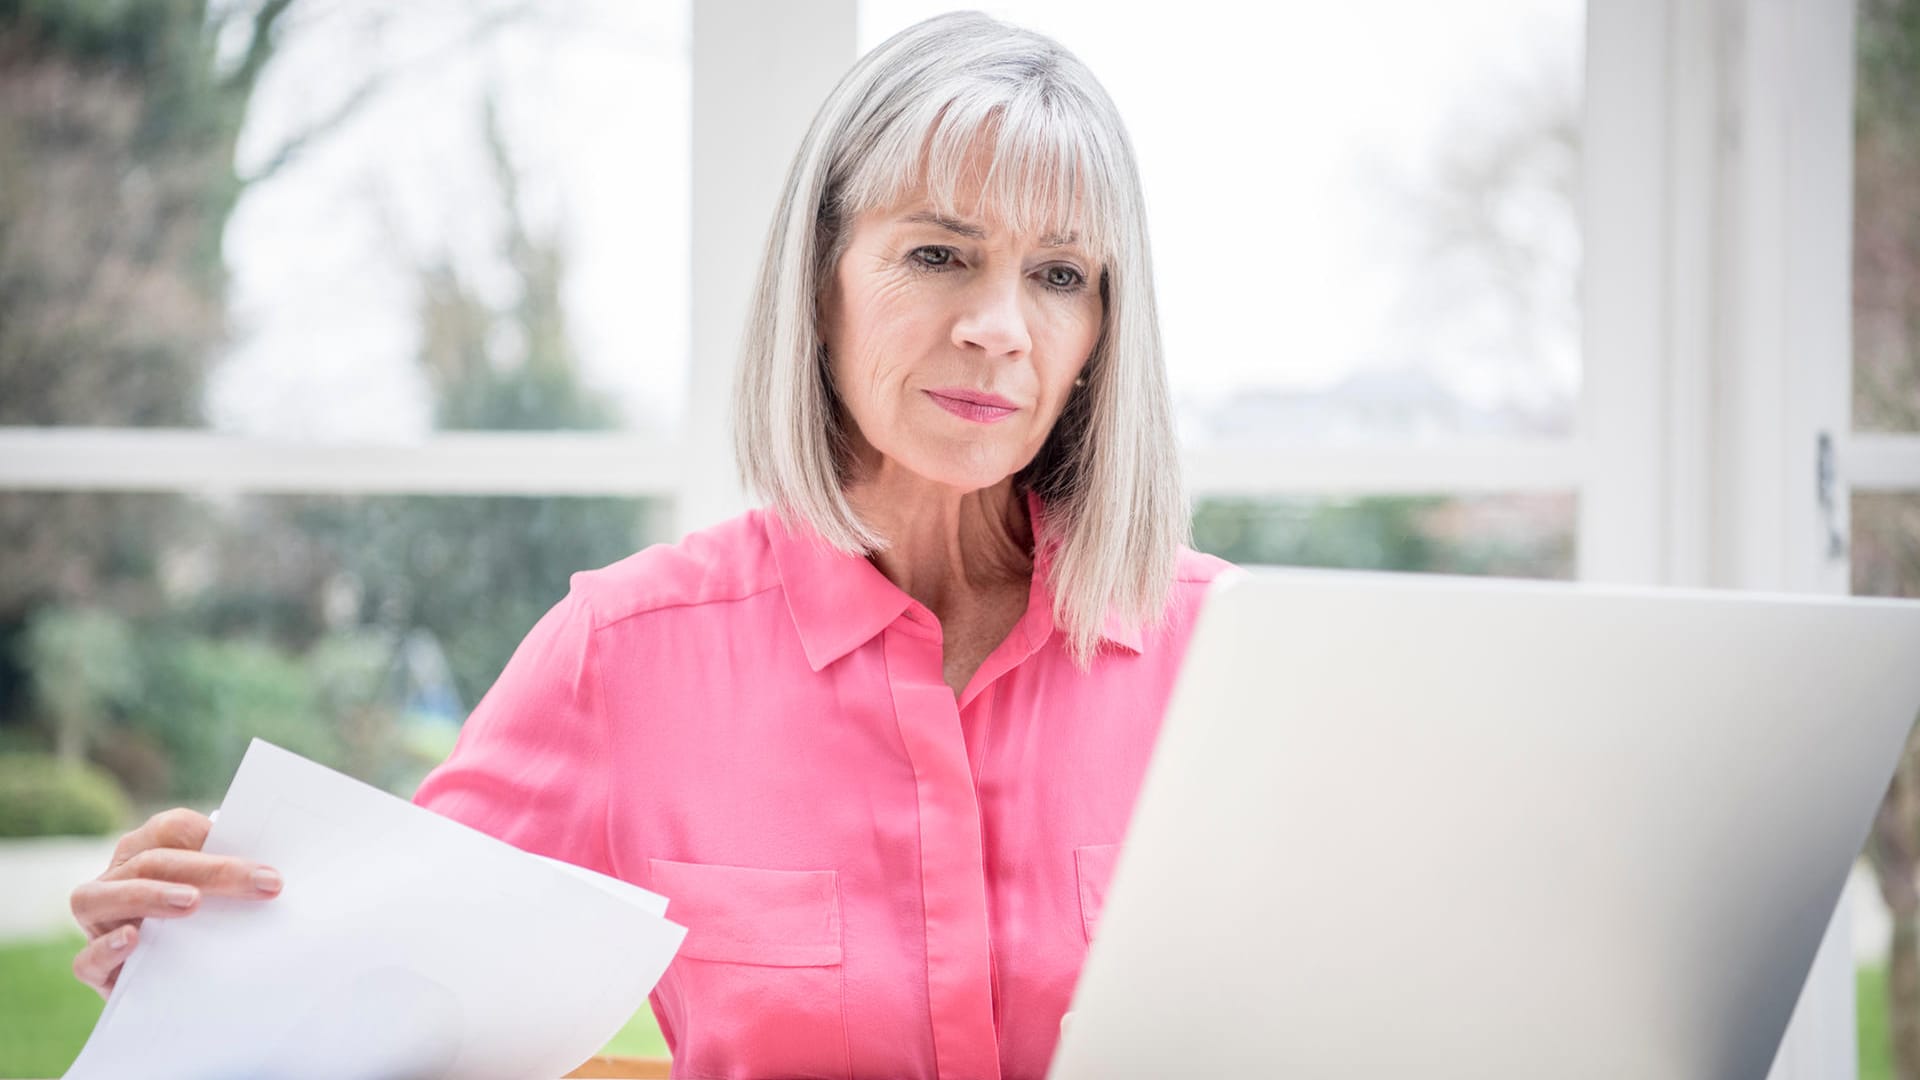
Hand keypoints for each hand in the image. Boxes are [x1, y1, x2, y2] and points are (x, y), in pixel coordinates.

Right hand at [68, 807, 283, 997]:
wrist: (182, 982)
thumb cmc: (205, 922)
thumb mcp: (223, 896)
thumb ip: (236, 879)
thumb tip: (276, 874)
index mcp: (147, 848)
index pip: (172, 829)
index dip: (218, 842)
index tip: (267, 869)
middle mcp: (116, 877)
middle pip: (152, 861)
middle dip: (211, 871)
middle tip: (261, 884)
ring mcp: (98, 920)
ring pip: (102, 897)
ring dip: (149, 895)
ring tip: (192, 902)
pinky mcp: (94, 967)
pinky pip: (86, 957)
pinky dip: (107, 947)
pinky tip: (133, 939)